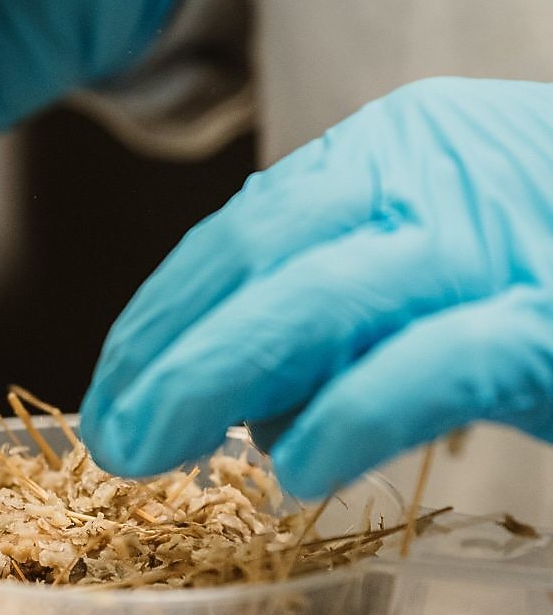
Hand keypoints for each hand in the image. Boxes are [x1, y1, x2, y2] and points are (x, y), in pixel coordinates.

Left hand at [81, 79, 552, 497]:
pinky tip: (295, 469)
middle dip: (166, 348)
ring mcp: (504, 239)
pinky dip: (349, 417)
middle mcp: (444, 171)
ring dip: (214, 380)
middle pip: (262, 252)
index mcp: (409, 145)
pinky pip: (428, 360)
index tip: (112, 382)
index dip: (164, 308)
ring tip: (153, 452)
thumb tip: (248, 391)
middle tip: (110, 436)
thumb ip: (357, 298)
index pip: (248, 224)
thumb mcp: (458, 260)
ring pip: (319, 296)